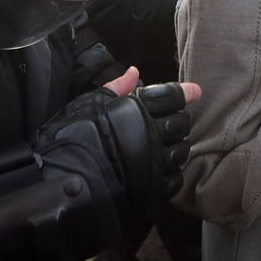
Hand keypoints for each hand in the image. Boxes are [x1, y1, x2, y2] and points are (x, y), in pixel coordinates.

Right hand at [32, 70, 200, 237]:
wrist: (66, 180)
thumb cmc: (72, 136)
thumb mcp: (89, 104)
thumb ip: (116, 88)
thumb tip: (134, 72)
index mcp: (138, 110)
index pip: (172, 97)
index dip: (183, 93)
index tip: (193, 92)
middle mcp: (152, 134)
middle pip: (181, 123)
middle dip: (178, 120)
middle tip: (169, 122)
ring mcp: (156, 162)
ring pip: (182, 151)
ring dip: (177, 146)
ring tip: (165, 146)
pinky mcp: (154, 188)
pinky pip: (176, 178)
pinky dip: (172, 172)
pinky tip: (161, 168)